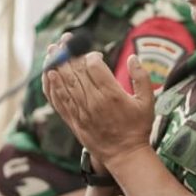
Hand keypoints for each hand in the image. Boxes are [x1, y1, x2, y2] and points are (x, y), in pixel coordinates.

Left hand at [44, 51, 154, 168]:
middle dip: (69, 53)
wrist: (125, 155)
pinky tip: (48, 75)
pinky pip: (57, 100)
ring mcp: (80, 111)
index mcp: (112, 94)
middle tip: (65, 40)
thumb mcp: (147, 102)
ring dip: (56, 64)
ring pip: (64, 83)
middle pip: (76, 71)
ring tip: (51, 50)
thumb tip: (133, 57)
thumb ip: (141, 78)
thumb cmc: (138, 128)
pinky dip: (51, 86)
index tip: (95, 54)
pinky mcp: (73, 120)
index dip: (91, 55)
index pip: (94, 65)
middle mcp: (93, 101)